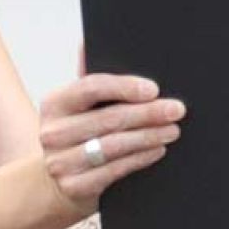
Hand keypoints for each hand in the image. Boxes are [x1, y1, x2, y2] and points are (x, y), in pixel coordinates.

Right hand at [38, 73, 184, 206]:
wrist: (57, 183)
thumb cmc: (78, 135)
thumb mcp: (77, 107)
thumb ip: (89, 78)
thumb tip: (88, 42)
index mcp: (54, 103)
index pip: (91, 87)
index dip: (124, 86)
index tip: (154, 89)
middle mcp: (52, 132)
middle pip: (109, 118)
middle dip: (148, 113)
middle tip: (176, 109)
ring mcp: (60, 162)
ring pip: (114, 145)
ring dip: (149, 136)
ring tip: (173, 130)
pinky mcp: (73, 187)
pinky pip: (114, 170)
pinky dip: (140, 158)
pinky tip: (157, 150)